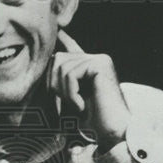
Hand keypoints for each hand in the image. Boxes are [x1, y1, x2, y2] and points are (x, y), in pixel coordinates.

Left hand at [49, 30, 129, 149]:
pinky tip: (81, 106)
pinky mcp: (100, 64)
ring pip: (62, 66)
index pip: (72, 47)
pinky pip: (71, 74)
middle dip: (54, 83)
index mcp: (90, 66)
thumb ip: (60, 83)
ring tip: (77, 106)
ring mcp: (100, 59)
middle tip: (67, 103)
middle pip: (58, 58)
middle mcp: (96, 58)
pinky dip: (70, 93)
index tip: (57, 30)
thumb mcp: (69, 99)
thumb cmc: (90, 122)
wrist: (111, 132)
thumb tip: (50, 64)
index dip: (62, 39)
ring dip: (64, 92)